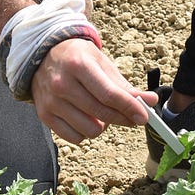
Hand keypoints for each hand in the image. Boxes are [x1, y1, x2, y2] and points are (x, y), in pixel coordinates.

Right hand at [29, 37, 157, 143]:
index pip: (109, 94)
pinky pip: (75, 138)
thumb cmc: (78, 58)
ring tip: (101, 112)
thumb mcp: (101, 63)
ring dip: (103, 126)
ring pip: (90, 130)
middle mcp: (62, 84)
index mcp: (78, 65)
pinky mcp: (45, 116)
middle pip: (101, 113)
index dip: (130, 107)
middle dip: (123, 118)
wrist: (43, 55)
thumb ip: (124, 85)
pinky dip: (86, 132)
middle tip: (133, 117)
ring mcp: (52, 102)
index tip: (144, 117)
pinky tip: (86, 118)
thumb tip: (151, 101)